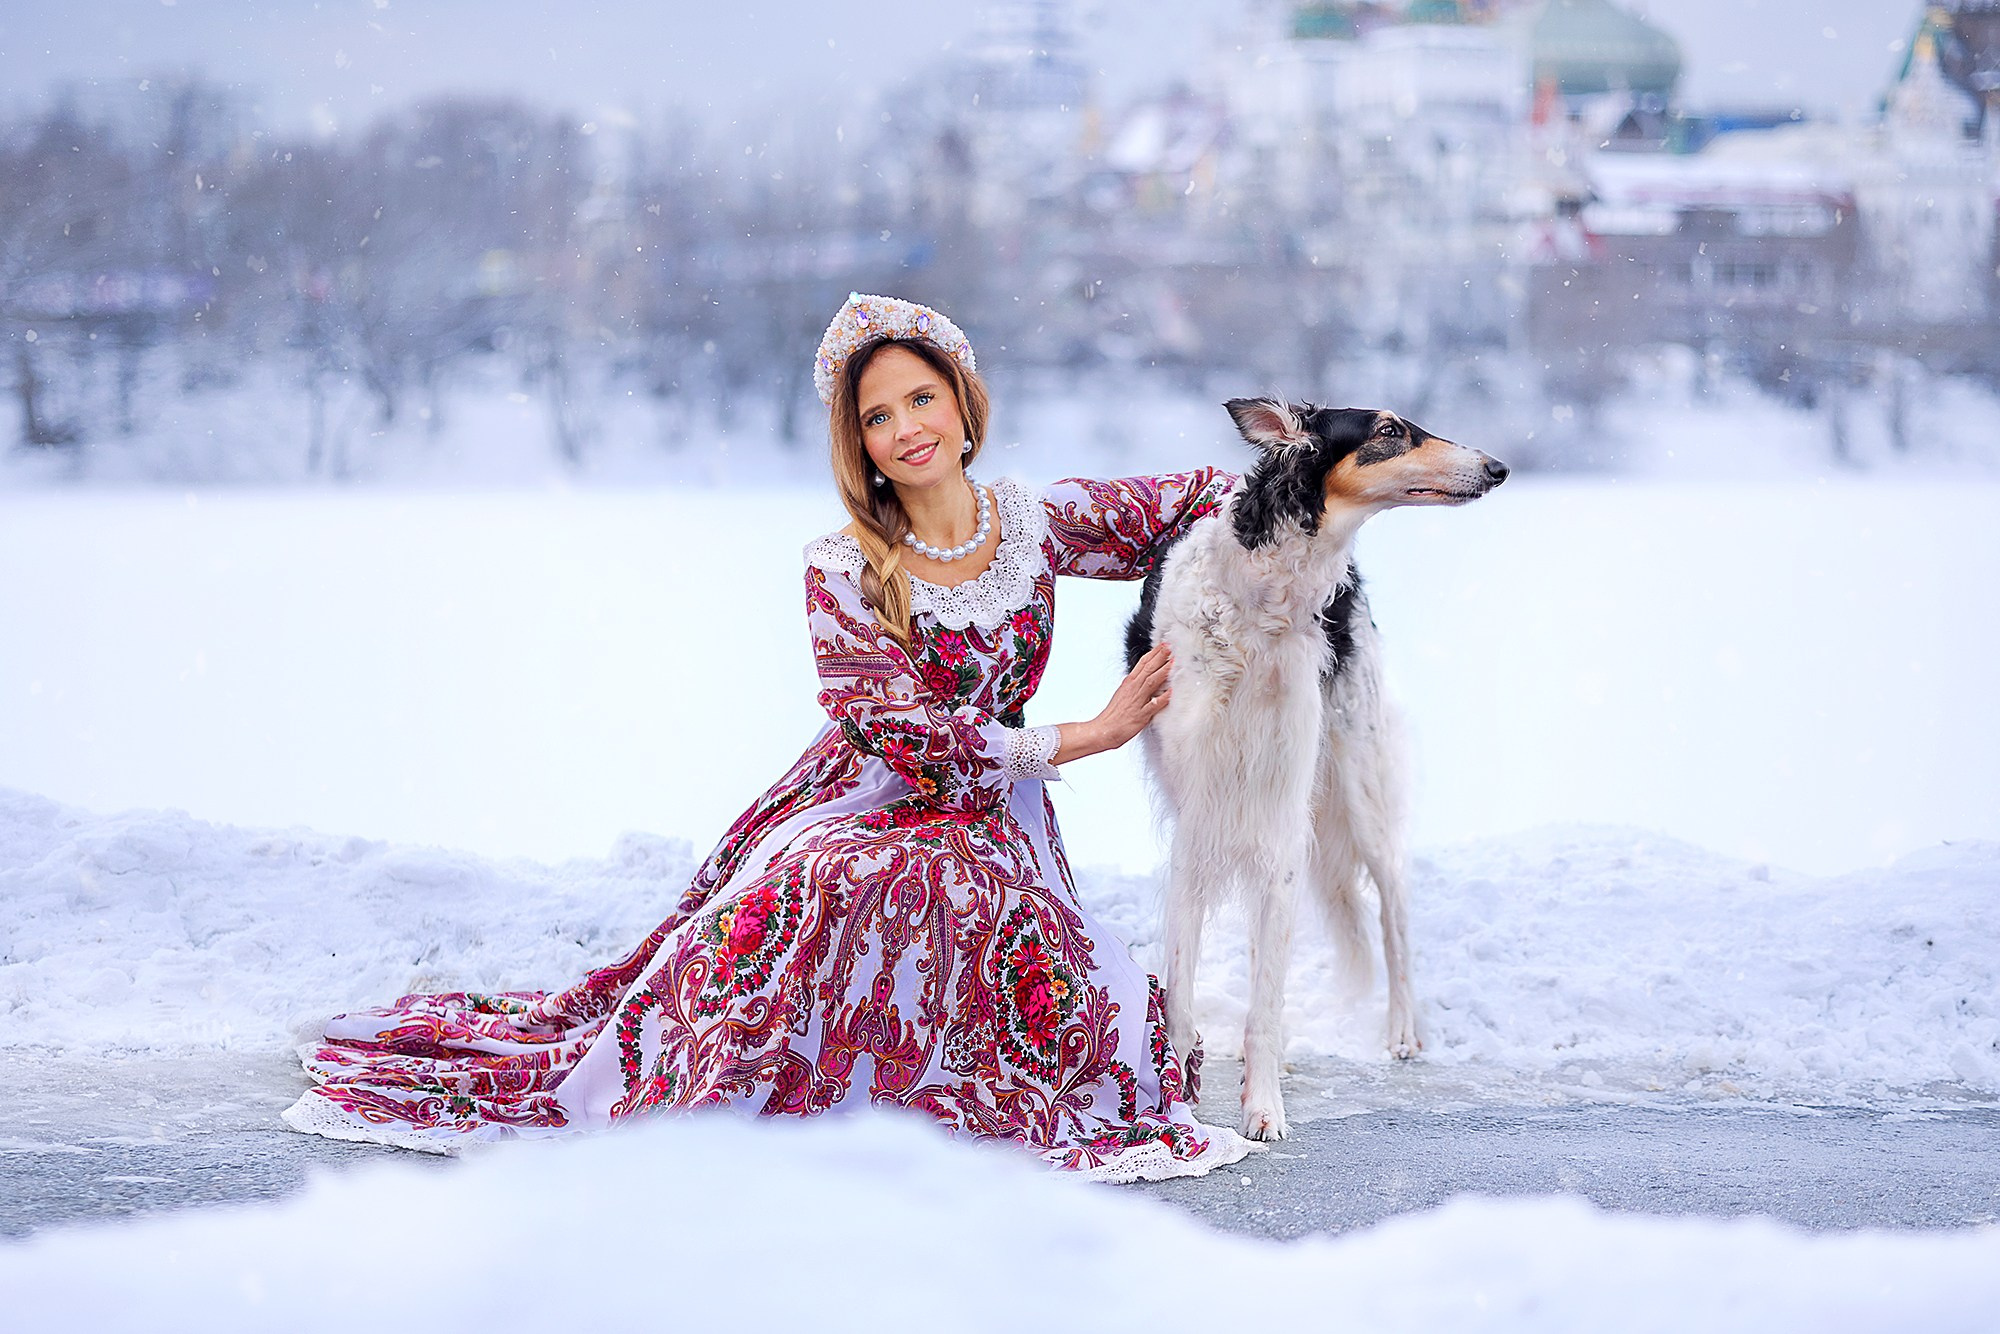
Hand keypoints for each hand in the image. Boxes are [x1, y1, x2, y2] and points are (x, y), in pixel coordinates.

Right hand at [1053, 644, 1171, 764]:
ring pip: (1152, 681)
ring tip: (1174, 662)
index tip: (1164, 645)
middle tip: (1171, 646)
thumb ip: (1135, 684)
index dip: (1154, 653)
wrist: (1104, 729)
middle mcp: (1133, 689)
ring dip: (1164, 671)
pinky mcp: (1141, 715)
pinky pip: (1154, 704)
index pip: (1142, 663)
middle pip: (1148, 668)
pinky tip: (1172, 692)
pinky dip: (1163, 697)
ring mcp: (1137, 701)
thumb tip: (1144, 676)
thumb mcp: (1123, 693)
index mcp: (1129, 683)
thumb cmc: (1114, 714)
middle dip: (1160, 656)